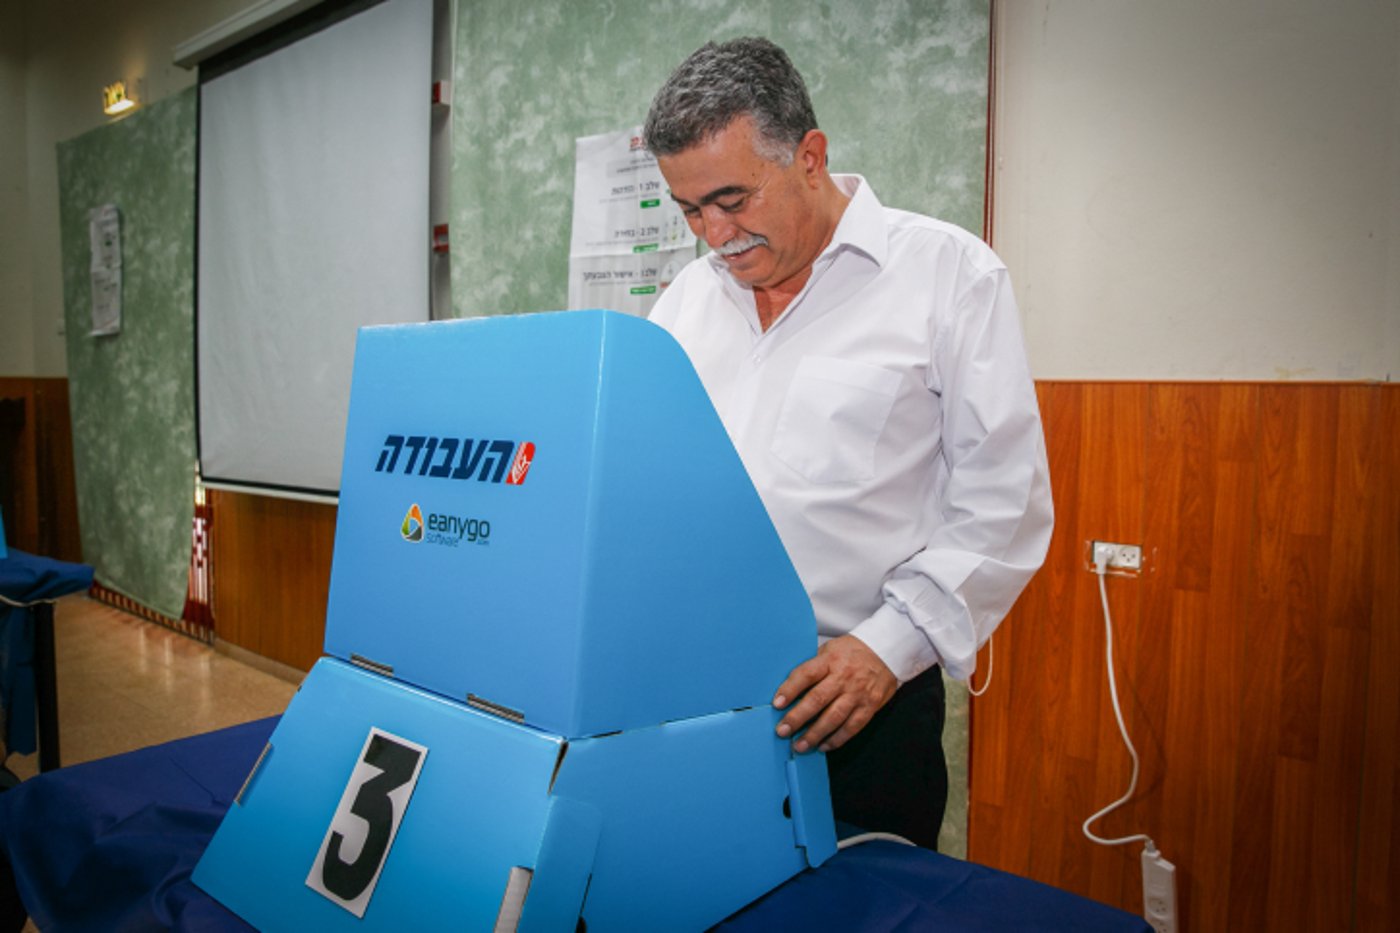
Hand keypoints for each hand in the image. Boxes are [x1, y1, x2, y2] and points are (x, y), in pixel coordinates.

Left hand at [772, 635, 897, 752]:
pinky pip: (852, 727)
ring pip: (834, 717)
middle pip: (818, 699)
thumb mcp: (830, 650)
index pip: (806, 674)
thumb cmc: (852, 652)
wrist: (886, 651)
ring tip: (800, 745)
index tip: (777, 703)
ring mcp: (858, 693)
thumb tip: (789, 689)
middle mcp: (844, 677)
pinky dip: (837, 739)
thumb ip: (813, 667)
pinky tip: (823, 746)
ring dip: (815, 734)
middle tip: (782, 731)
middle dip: (797, 717)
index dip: (790, 689)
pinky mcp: (870, 706)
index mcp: (830, 660)